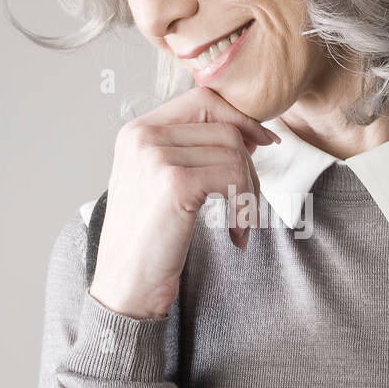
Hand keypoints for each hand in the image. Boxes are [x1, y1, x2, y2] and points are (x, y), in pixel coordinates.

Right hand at [89, 85, 279, 318]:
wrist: (124, 288)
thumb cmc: (147, 242)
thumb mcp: (159, 183)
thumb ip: (189, 151)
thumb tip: (247, 131)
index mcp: (136, 131)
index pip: (203, 99)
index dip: (240, 118)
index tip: (263, 144)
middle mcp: (142, 136)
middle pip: (225, 126)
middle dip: (249, 163)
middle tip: (248, 201)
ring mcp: (156, 157)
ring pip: (234, 153)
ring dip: (249, 191)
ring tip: (240, 222)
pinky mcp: (174, 184)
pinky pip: (234, 178)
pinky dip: (245, 209)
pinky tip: (236, 235)